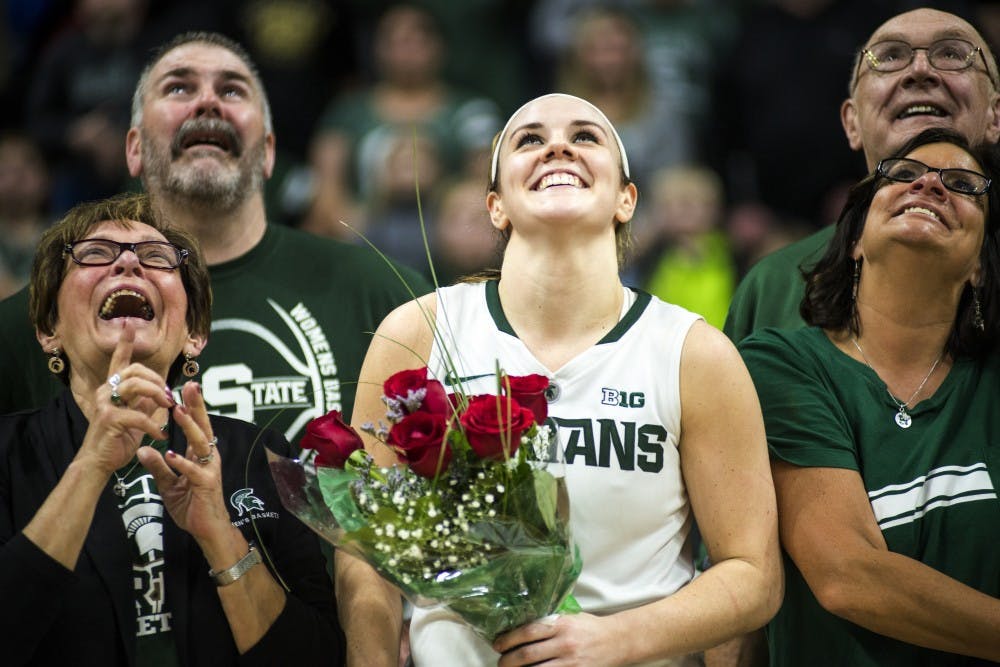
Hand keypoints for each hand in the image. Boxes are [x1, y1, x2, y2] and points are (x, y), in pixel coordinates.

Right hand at [78, 320, 175, 475]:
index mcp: (113, 388)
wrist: (99, 463)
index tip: (129, 325)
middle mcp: (106, 391)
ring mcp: (106, 404)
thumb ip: (146, 404)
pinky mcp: (109, 419)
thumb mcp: (137, 419)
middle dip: (157, 379)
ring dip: (157, 394)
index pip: (120, 361)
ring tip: (168, 407)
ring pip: (135, 385)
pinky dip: (154, 425)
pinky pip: (137, 415)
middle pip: (135, 370)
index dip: (125, 343)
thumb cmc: (118, 440)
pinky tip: (161, 435)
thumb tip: (161, 395)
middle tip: (170, 396)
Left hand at [137, 381, 232, 544]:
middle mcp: (208, 458)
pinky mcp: (207, 484)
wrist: (206, 530)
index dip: (192, 407)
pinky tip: (170, 454)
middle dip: (196, 406)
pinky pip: (194, 471)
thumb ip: (158, 466)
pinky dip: (182, 462)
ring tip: (179, 411)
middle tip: (190, 386)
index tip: (185, 388)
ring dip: (189, 427)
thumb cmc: (191, 505)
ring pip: (201, 443)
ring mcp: (209, 470)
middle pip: (203, 427)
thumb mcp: (168, 484)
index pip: (196, 426)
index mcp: (200, 455)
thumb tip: (142, 449)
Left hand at [494, 613, 622, 666]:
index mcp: (561, 624)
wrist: (618, 641)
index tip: (497, 644)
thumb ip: (549, 621)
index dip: (508, 639)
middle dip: (508, 661)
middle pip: (527, 655)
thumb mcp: (570, 617)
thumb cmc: (590, 628)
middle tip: (500, 662)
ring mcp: (571, 663)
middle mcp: (565, 643)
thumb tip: (520, 625)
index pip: (528, 632)